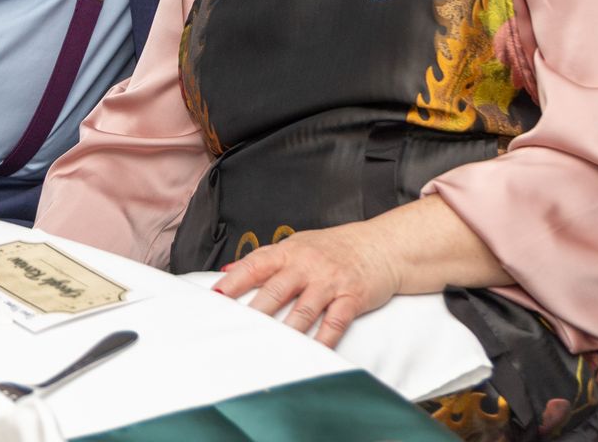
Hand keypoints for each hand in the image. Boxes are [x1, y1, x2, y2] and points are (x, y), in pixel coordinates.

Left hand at [211, 221, 400, 348]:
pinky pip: (334, 322)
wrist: (382, 245)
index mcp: (291, 251)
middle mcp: (308, 265)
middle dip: (255, 312)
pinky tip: (311, 353)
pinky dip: (322, 340)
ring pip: (303, 310)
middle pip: (276, 290)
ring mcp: (330, 281)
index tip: (215, 298)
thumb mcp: (299, 244)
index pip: (257, 264)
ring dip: (285, 331)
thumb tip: (228, 270)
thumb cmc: (336, 248)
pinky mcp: (352, 297)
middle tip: (236, 330)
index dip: (235, 281)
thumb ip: (266, 258)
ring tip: (268, 348)